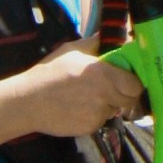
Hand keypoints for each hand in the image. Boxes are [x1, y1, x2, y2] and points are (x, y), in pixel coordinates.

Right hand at [21, 44, 142, 139]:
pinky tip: (79, 109)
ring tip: (89, 98)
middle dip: (125, 95)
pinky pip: (101, 121)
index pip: (135, 84)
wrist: (27, 102)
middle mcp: (105, 96)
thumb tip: (111, 34)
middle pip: (130, 100)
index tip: (126, 78)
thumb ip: (96, 43)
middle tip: (112, 89)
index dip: (133, 82)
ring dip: (109, 105)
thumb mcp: (72, 50)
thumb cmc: (49, 73)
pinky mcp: (89, 128)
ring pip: (115, 110)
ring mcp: (97, 114)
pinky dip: (95, 116)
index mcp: (105, 74)